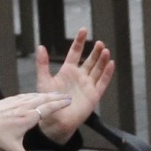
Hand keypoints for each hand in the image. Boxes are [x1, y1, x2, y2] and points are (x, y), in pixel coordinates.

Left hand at [0, 93, 67, 150]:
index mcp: (28, 118)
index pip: (48, 108)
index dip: (60, 104)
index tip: (69, 101)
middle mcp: (23, 107)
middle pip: (43, 99)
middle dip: (56, 96)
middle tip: (66, 95)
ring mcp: (15, 102)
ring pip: (33, 95)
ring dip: (44, 94)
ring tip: (53, 94)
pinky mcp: (7, 101)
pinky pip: (23, 95)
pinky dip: (31, 94)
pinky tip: (32, 95)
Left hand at [34, 28, 113, 142]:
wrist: (55, 120)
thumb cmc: (47, 101)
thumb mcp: (43, 80)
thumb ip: (42, 64)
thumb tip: (40, 46)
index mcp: (67, 71)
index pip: (75, 52)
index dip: (79, 42)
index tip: (83, 30)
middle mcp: (79, 76)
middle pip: (90, 60)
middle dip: (95, 51)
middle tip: (99, 43)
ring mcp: (87, 85)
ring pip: (97, 69)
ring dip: (102, 60)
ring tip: (105, 50)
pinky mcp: (94, 95)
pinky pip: (102, 82)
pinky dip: (107, 74)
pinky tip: (110, 64)